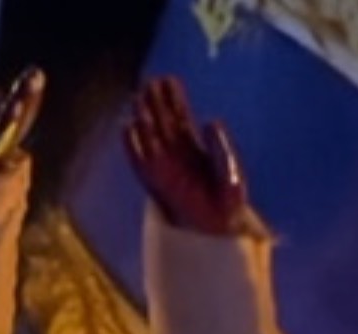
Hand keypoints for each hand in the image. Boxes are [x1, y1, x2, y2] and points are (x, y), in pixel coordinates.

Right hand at [123, 75, 250, 235]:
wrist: (218, 229)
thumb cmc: (228, 201)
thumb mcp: (230, 171)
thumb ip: (222, 147)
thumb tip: (210, 121)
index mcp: (195, 147)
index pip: (181, 117)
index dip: (174, 98)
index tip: (168, 79)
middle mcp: (176, 154)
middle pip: (162, 122)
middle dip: (155, 102)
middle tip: (149, 80)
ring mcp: (164, 168)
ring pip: (150, 137)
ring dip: (143, 118)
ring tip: (137, 97)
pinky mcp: (155, 183)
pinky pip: (140, 161)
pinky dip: (132, 145)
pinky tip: (127, 128)